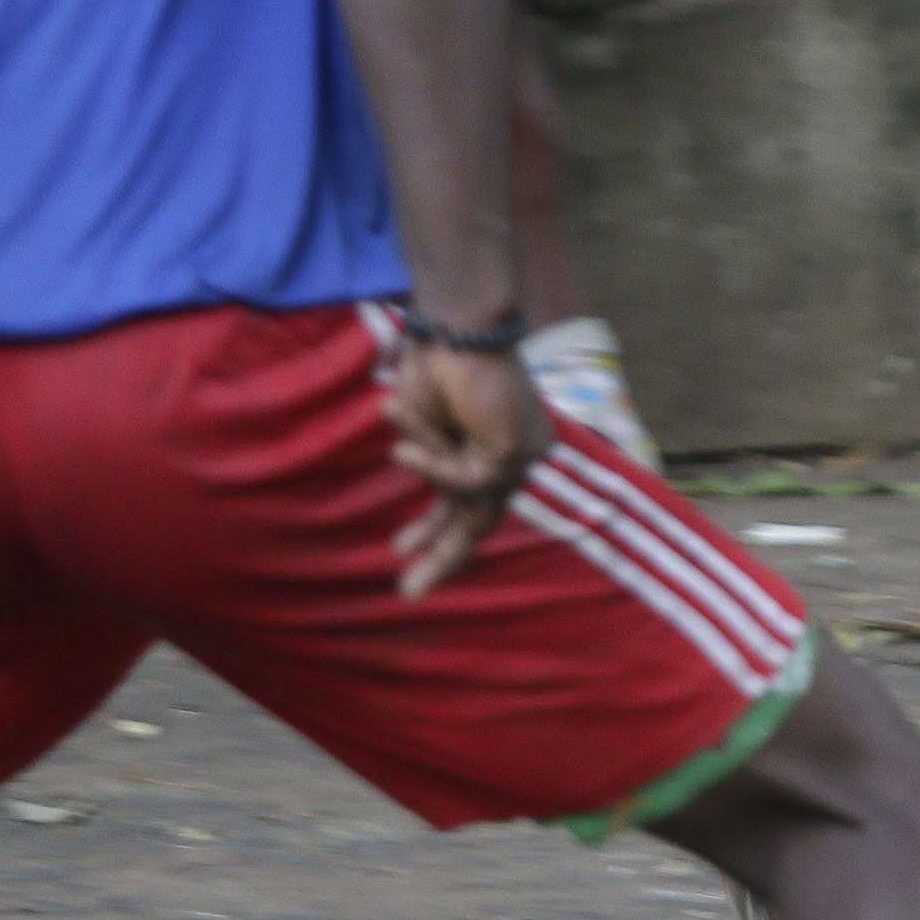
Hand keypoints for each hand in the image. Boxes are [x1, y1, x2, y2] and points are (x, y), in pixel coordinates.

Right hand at [386, 336, 548, 596]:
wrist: (455, 327)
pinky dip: (431, 465)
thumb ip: (431, 457)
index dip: (438, 532)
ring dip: (433, 529)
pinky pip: (462, 479)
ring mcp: (520, 457)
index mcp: (495, 448)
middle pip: (481, 522)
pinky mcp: (512, 453)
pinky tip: (405, 447)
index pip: (470, 503)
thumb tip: (412, 476)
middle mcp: (516, 458)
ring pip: (472, 510)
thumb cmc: (435, 364)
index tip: (404, 551)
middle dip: (443, 557)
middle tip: (409, 593)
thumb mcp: (425, 424)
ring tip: (400, 547)